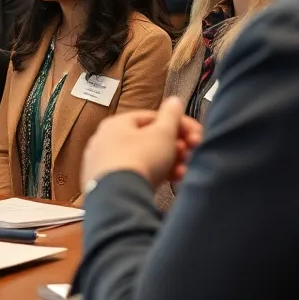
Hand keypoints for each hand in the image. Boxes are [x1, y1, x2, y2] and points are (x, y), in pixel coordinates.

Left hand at [81, 97, 203, 189]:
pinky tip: (171, 181)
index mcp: (116, 124)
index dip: (177, 125)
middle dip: (174, 147)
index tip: (194, 134)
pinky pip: (135, 176)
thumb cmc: (138, 160)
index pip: (151, 118)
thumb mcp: (162, 133)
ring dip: (168, 163)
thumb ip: (171, 115)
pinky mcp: (107, 186)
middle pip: (148, 140)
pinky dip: (154, 177)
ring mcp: (104, 165)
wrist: (119, 198)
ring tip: (183, 170)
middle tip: (190, 152)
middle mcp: (106, 142)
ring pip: (143, 160)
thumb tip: (173, 101)